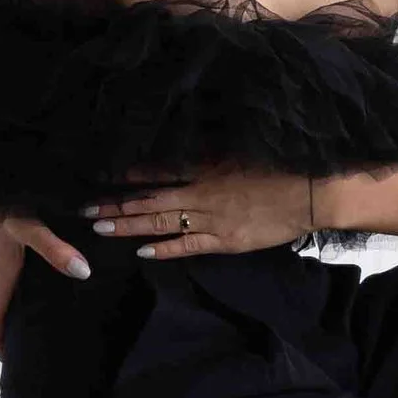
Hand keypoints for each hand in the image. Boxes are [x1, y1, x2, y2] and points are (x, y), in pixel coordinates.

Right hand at [0, 200, 90, 359]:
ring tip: (20, 312)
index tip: (5, 357)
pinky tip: (25, 269)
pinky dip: (8, 277)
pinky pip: (0, 263)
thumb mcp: (30, 224)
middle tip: (11, 341)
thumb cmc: (3, 196)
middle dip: (0, 323)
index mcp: (0, 266)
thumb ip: (55, 249)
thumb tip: (82, 273)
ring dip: (4, 300)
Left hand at [82, 161, 317, 258]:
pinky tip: (142, 251)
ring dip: (130, 226)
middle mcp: (202, 192)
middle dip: (116, 204)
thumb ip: (209, 151)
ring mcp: (212, 219)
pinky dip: (165, 248)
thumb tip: (180, 146)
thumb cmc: (279, 166)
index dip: (127, 174)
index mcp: (206, 166)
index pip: (158, 170)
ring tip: (100, 228)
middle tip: (85, 209)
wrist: (312, 192)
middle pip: (150, 199)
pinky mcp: (226, 241)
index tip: (101, 175)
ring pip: (162, 222)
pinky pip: (189, 246)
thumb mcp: (240, 149)